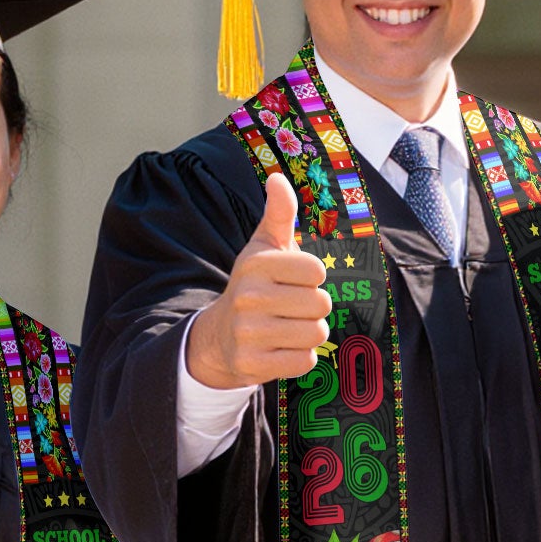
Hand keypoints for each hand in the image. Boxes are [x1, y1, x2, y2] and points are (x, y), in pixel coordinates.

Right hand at [184, 172, 332, 388]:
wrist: (219, 336)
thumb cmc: (254, 285)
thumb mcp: (264, 248)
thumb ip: (279, 214)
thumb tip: (278, 178)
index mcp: (256, 264)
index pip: (317, 271)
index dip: (312, 278)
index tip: (292, 280)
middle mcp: (249, 296)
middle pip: (321, 304)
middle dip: (313, 308)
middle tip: (291, 308)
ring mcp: (249, 333)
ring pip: (316, 333)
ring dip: (309, 333)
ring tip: (287, 327)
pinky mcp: (253, 364)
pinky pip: (305, 361)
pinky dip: (301, 357)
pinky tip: (281, 348)